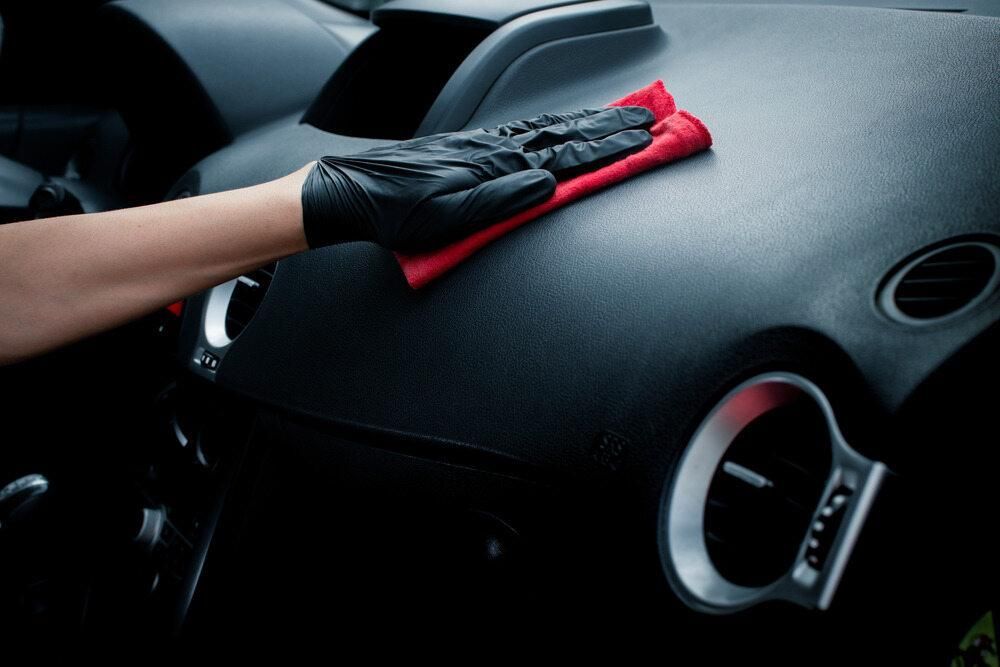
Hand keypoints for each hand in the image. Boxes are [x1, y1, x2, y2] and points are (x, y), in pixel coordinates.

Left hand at [300, 106, 653, 250]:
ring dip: (589, 122)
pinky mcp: (471, 147)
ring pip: (549, 129)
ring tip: (622, 115)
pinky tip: (564, 124)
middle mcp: (494, 150)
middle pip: (564, 135)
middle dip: (610, 128)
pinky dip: (554, 124)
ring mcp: (484, 146)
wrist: (351, 193)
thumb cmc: (396, 215)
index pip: (564, 156)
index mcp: (495, 168)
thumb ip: (500, 201)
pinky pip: (524, 130)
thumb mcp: (447, 219)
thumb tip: (548, 183)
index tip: (644, 139)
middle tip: (651, 118)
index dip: (607, 149)